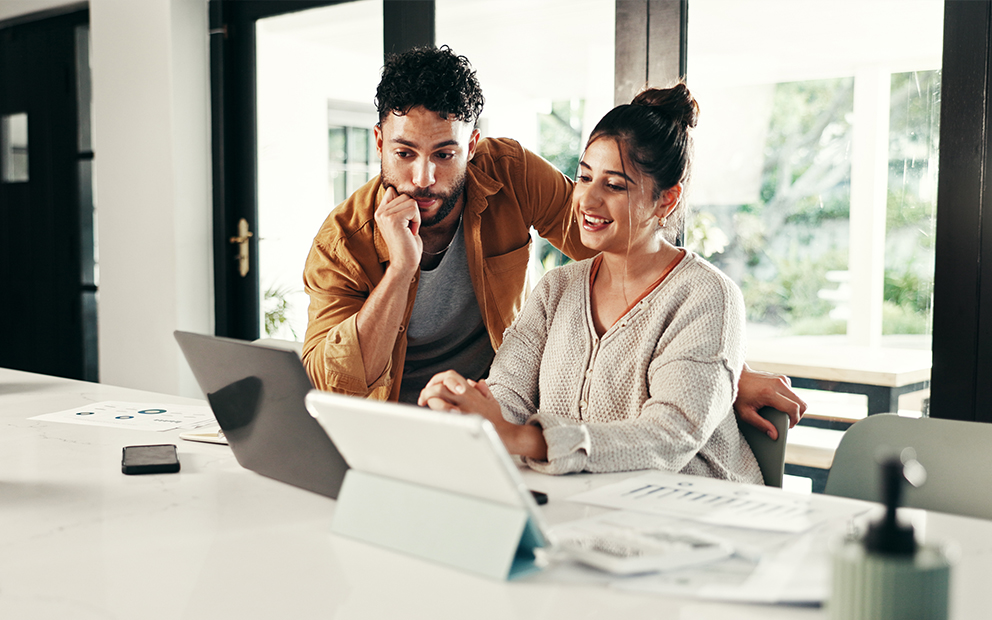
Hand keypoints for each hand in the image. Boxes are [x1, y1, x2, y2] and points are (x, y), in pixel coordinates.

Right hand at [374, 186, 421, 272]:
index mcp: (380, 212)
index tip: (405, 221)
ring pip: (410, 201)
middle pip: (405, 195)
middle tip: (408, 228)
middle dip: (413, 212)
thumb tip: (396, 189)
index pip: (393, 191)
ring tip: (409, 230)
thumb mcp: (402, 221)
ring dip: (416, 217)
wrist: (404, 263)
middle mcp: (380, 212)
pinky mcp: (393, 219)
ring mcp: (385, 215)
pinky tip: (411, 232)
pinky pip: (413, 209)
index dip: (405, 204)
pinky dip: (417, 221)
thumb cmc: (407, 244)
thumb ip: (399, 206)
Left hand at [418, 371, 547, 459]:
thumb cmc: (496, 419)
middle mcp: (466, 397)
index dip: (436, 379)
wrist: (505, 435)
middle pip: (439, 387)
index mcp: (470, 391)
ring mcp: (463, 410)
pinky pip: (444, 415)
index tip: (430, 388)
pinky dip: (437, 415)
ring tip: (430, 410)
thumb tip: (476, 382)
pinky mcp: (462, 422)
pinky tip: (437, 419)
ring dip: (430, 404)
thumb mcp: (492, 400)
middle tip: (423, 401)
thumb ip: (483, 390)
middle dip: (426, 392)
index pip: (449, 375)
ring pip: (439, 400)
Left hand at [734, 365, 806, 439]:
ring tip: (782, 414)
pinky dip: (790, 400)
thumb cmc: (739, 396)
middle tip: (788, 422)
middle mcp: (778, 384)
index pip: (793, 408)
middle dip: (798, 416)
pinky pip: (792, 392)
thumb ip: (761, 425)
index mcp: (769, 393)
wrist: (736, 378)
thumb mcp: (745, 413)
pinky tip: (778, 404)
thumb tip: (775, 435)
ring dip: (794, 408)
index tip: (788, 426)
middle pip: (801, 403)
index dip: (795, 420)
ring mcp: (781, 379)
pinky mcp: (781, 378)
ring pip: (798, 398)